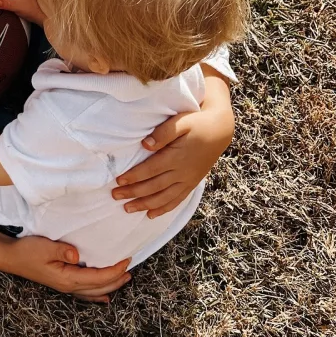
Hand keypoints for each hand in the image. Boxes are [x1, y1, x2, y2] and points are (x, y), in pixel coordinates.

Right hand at [4, 236, 130, 302]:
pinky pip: (85, 293)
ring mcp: (65, 287)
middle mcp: (69, 286)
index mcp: (67, 278)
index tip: (126, 260)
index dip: (114, 271)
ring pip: (94, 292)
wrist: (11, 257)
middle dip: (117, 279)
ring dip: (111, 286)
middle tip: (130, 268)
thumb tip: (77, 255)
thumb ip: (62, 251)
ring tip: (124, 279)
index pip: (97, 278)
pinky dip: (97, 295)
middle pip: (99, 288)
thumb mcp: (45, 247)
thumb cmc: (27, 251)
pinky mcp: (62, 283)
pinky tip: (104, 297)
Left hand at [112, 71, 233, 216]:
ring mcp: (187, 180)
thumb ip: (163, 133)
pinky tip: (151, 214)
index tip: (118, 181)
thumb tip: (145, 145)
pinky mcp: (191, 183)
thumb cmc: (197, 123)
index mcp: (176, 157)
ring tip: (128, 209)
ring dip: (145, 205)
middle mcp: (181, 172)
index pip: (150, 170)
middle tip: (115, 196)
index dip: (133, 177)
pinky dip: (163, 209)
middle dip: (133, 193)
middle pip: (154, 186)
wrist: (220, 131)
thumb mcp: (181, 122)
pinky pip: (177, 200)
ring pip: (164, 198)